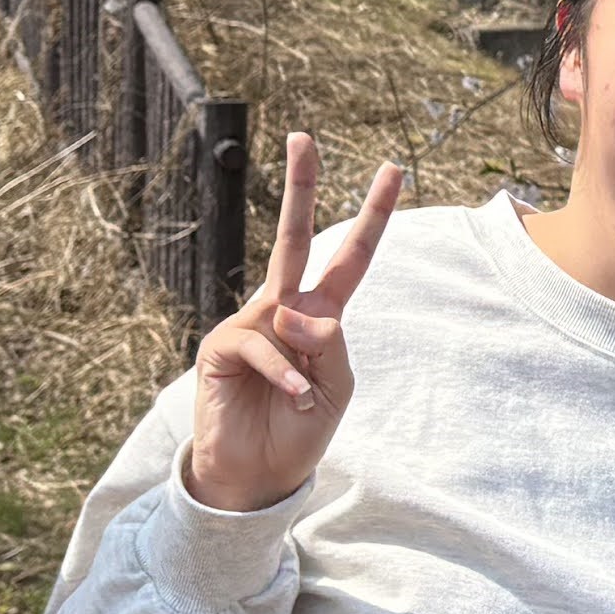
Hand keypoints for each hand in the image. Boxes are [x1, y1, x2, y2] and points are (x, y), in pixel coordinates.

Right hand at [178, 132, 404, 514]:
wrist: (257, 476)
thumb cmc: (299, 430)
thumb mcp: (335, 388)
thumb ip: (329, 345)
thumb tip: (296, 311)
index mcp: (320, 317)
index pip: (350, 258)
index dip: (372, 216)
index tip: (392, 171)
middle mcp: (283, 309)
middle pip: (293, 237)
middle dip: (300, 186)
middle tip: (303, 136)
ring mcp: (251, 323)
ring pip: (286, 304)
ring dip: (302, 355)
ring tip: (301, 395)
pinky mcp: (222, 345)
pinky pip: (262, 345)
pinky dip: (282, 375)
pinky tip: (290, 397)